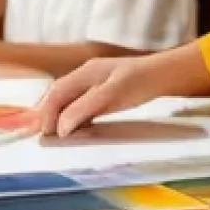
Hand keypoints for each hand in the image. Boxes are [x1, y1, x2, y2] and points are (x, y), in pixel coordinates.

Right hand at [37, 44, 209, 137]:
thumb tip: (61, 127)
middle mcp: (87, 75)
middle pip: (59, 95)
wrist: (164, 75)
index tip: (46, 134)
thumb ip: (85, 108)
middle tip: (45, 138)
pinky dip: (74, 116)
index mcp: (85, 72)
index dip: (46, 113)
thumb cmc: (140, 82)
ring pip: (69, 100)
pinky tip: (75, 128)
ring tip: (55, 136)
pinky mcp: (104, 91)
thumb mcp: (112, 95)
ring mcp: (95, 82)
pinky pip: (82, 104)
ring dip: (60, 116)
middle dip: (49, 115)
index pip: (56, 92)